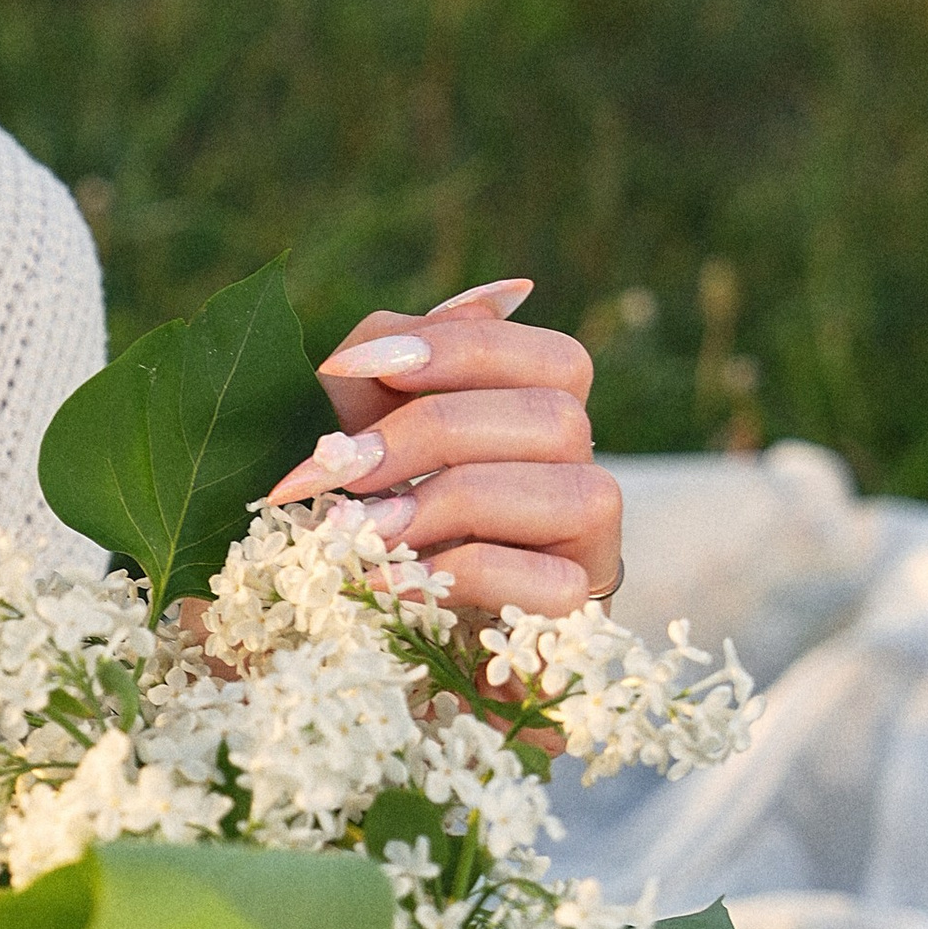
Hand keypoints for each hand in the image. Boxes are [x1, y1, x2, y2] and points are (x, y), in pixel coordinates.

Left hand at [259, 273, 620, 620]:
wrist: (365, 634)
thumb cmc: (369, 510)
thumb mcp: (365, 423)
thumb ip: (402, 353)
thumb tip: (500, 295)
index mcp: (542, 414)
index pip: (553, 358)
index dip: (455, 350)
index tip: (342, 367)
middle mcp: (581, 471)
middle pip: (555, 419)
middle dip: (431, 434)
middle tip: (336, 466)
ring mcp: (591, 548)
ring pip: (574, 492)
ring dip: (447, 503)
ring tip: (355, 531)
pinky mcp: (576, 619)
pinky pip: (553, 585)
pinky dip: (459, 575)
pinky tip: (383, 580)